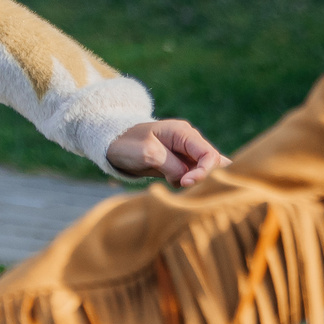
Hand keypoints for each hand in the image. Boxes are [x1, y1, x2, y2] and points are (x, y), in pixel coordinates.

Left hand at [107, 118, 225, 187]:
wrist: (111, 144)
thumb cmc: (127, 144)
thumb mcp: (148, 154)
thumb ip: (172, 166)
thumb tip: (186, 180)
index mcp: (183, 133)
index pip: (209, 154)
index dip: (203, 171)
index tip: (185, 183)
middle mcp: (189, 142)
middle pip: (213, 163)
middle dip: (204, 178)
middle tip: (186, 188)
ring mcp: (185, 154)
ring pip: (205, 171)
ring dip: (198, 183)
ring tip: (180, 188)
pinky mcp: (179, 165)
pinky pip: (194, 176)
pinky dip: (191, 185)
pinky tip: (181, 189)